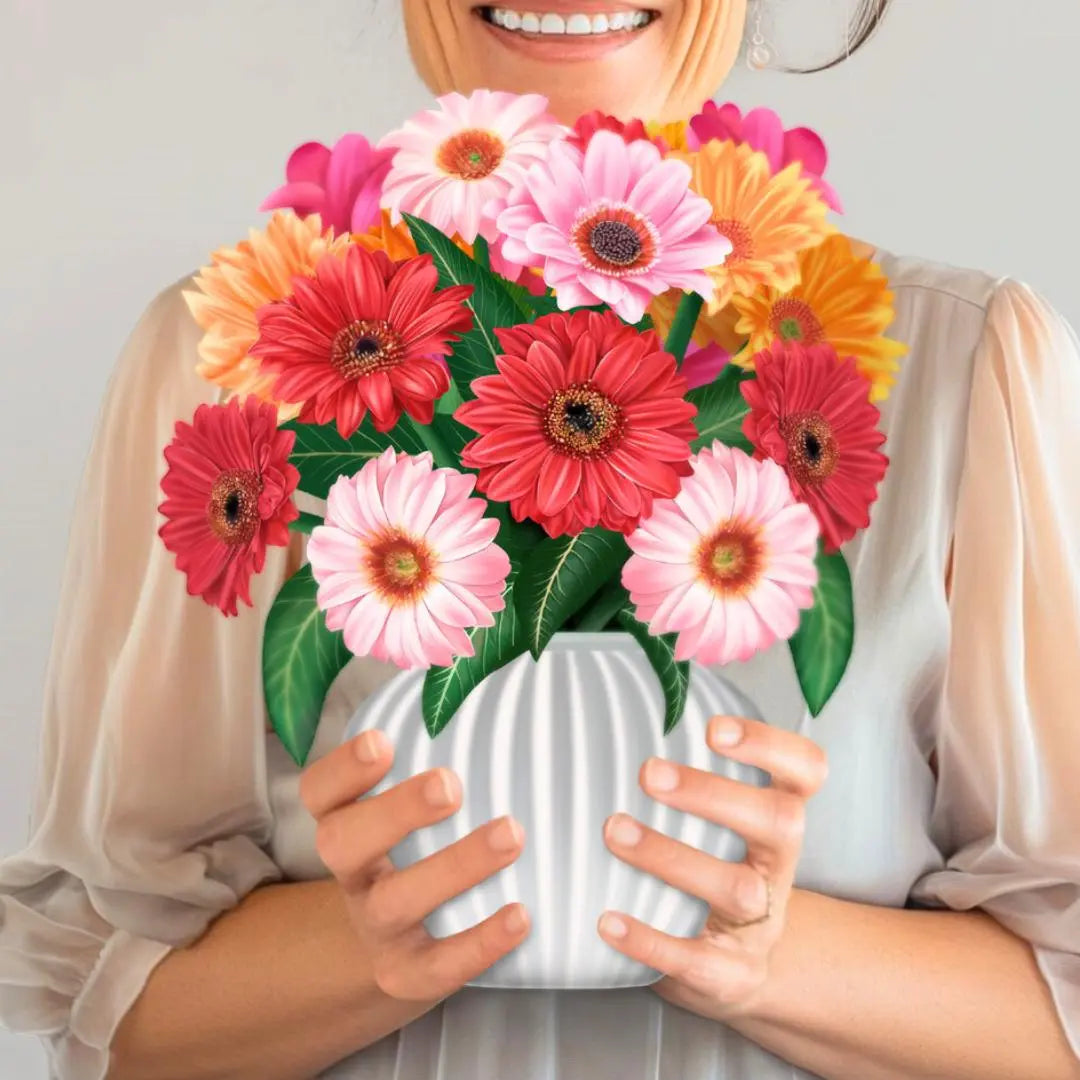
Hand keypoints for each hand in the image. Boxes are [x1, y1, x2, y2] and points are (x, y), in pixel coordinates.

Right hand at [299, 729, 529, 1003]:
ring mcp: (375, 927)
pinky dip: (479, 941)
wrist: (394, 946)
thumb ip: (430, 761)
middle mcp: (351, 873)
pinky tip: (522, 915)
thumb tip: (490, 682)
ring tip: (511, 833)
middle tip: (449, 784)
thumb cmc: (412, 851)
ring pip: (396, 901)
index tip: (382, 741)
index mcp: (345, 822)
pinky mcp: (407, 972)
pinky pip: (437, 964)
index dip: (342, 768)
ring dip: (454, 866)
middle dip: (395, 811)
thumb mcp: (403, 809)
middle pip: (343, 844)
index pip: (319, 793)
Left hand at [597, 714, 827, 1020]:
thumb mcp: (720, 828)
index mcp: (779, 820)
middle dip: (715, 795)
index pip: (806, 772)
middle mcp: (779, 868)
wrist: (734, 970)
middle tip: (649, 772)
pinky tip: (608, 920)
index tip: (714, 728)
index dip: (771, 745)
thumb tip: (618, 712)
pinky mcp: (729, 974)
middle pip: (780, 823)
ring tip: (613, 831)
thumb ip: (691, 780)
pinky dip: (649, 939)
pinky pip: (694, 959)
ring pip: (736, 890)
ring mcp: (760, 925)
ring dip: (671, 857)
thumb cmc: (711, 872)